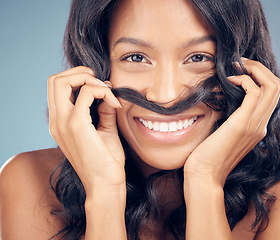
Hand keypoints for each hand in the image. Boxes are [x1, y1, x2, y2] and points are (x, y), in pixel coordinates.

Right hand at [48, 66, 124, 193]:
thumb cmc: (106, 161)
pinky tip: (114, 102)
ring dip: (87, 78)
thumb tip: (107, 94)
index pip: (57, 88)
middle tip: (101, 82)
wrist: (106, 184)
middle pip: (54, 80)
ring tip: (107, 90)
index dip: (78, 79)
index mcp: (60, 123)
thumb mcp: (104, 130)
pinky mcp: (76, 125)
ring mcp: (63, 123)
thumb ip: (102, 111)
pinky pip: (85, 93)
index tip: (101, 87)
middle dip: (79, 72)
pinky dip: (101, 91)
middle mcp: (56, 121)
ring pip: (61, 81)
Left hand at [184, 59, 279, 186]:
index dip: (260, 77)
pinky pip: (254, 93)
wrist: (203, 176)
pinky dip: (244, 81)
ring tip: (237, 67)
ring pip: (271, 87)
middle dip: (260, 68)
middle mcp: (260, 126)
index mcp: (257, 127)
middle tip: (241, 63)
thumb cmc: (207, 155)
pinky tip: (229, 81)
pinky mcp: (242, 125)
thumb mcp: (222, 133)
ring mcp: (254, 126)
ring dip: (255, 70)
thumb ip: (229, 118)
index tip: (241, 70)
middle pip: (276, 87)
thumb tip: (222, 97)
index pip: (271, 95)